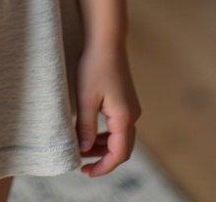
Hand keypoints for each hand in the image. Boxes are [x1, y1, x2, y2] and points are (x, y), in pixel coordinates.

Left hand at [75, 39, 141, 177]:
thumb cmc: (95, 67)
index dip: (103, 167)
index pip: (118, 154)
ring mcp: (131, 108)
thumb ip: (86, 127)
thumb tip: (85, 150)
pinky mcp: (126, 100)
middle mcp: (132, 115)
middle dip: (103, 159)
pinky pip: (119, 125)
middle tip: (83, 165)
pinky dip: (106, 134)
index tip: (86, 172)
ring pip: (120, 137)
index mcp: (124, 117)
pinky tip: (92, 133)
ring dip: (104, 146)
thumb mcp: (86, 99)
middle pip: (122, 149)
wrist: (106, 42)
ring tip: (83, 149)